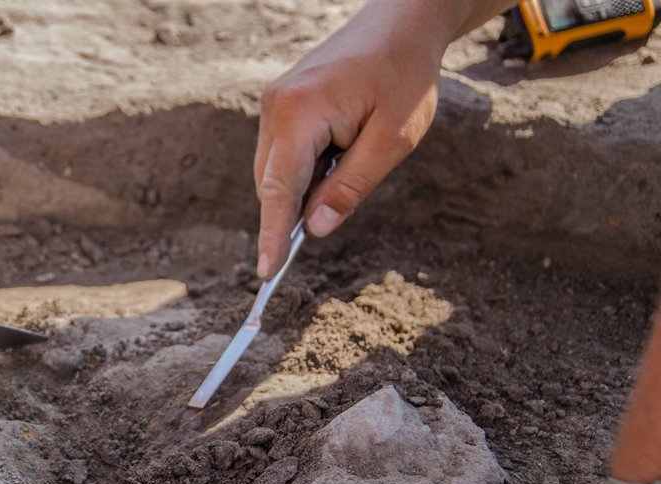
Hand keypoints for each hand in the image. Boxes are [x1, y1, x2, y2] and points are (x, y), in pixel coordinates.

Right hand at [253, 4, 445, 278]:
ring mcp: (275, 102)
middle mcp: (275, 106)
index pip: (278, 190)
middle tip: (337, 210)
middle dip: (295, 209)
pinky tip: (341, 151)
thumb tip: (314, 229)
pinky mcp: (282, 102)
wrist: (403, 21)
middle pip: (272, 183)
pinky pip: (283, 152)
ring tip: (353, 158)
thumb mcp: (391, 140)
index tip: (266, 273)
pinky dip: (305, 168)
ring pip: (276, 170)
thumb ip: (350, 188)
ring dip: (305, 186)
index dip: (272, 235)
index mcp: (299, 113)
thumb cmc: (404, 76)